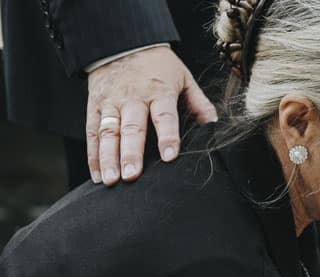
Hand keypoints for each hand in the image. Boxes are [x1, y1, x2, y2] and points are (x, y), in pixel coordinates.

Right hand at [86, 45, 217, 185]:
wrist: (120, 41)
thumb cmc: (157, 64)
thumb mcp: (183, 77)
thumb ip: (198, 102)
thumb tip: (214, 125)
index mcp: (158, 91)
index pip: (164, 116)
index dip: (167, 136)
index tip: (169, 157)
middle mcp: (132, 98)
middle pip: (131, 128)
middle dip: (131, 153)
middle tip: (132, 176)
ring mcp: (110, 102)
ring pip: (107, 132)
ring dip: (108, 158)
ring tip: (112, 180)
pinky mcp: (94, 106)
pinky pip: (92, 132)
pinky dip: (93, 155)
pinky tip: (98, 175)